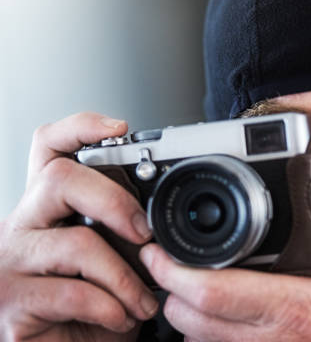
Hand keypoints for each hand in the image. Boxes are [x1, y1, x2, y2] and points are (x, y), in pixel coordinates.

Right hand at [0, 112, 158, 340]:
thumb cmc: (91, 303)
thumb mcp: (111, 257)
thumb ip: (123, 229)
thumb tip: (162, 215)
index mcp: (48, 207)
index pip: (48, 148)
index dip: (78, 128)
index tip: (117, 126)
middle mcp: (22, 225)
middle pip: (59, 179)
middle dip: (115, 201)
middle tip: (144, 234)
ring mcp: (11, 264)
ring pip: (76, 243)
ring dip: (125, 276)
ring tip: (141, 301)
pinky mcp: (12, 304)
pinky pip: (74, 293)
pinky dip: (111, 308)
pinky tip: (119, 318)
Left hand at [140, 176, 310, 340]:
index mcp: (296, 306)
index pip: (212, 291)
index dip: (173, 272)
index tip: (159, 252)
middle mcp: (272, 338)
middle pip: (188, 317)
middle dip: (172, 290)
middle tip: (174, 266)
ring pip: (195, 340)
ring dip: (187, 315)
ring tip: (196, 290)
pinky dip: (206, 339)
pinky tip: (220, 322)